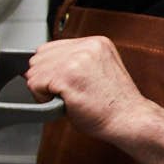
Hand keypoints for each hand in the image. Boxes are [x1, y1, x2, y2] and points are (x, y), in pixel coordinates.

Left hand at [25, 35, 163, 144]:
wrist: (129, 120)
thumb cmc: (113, 105)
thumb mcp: (96, 71)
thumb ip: (75, 63)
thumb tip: (42, 66)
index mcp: (95, 43)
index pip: (50, 48)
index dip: (48, 68)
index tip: (58, 83)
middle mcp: (86, 47)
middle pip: (39, 57)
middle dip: (43, 78)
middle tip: (60, 94)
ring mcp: (76, 60)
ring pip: (35, 71)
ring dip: (42, 89)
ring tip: (63, 99)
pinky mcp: (67, 76)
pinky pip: (35, 84)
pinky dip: (42, 98)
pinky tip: (61, 103)